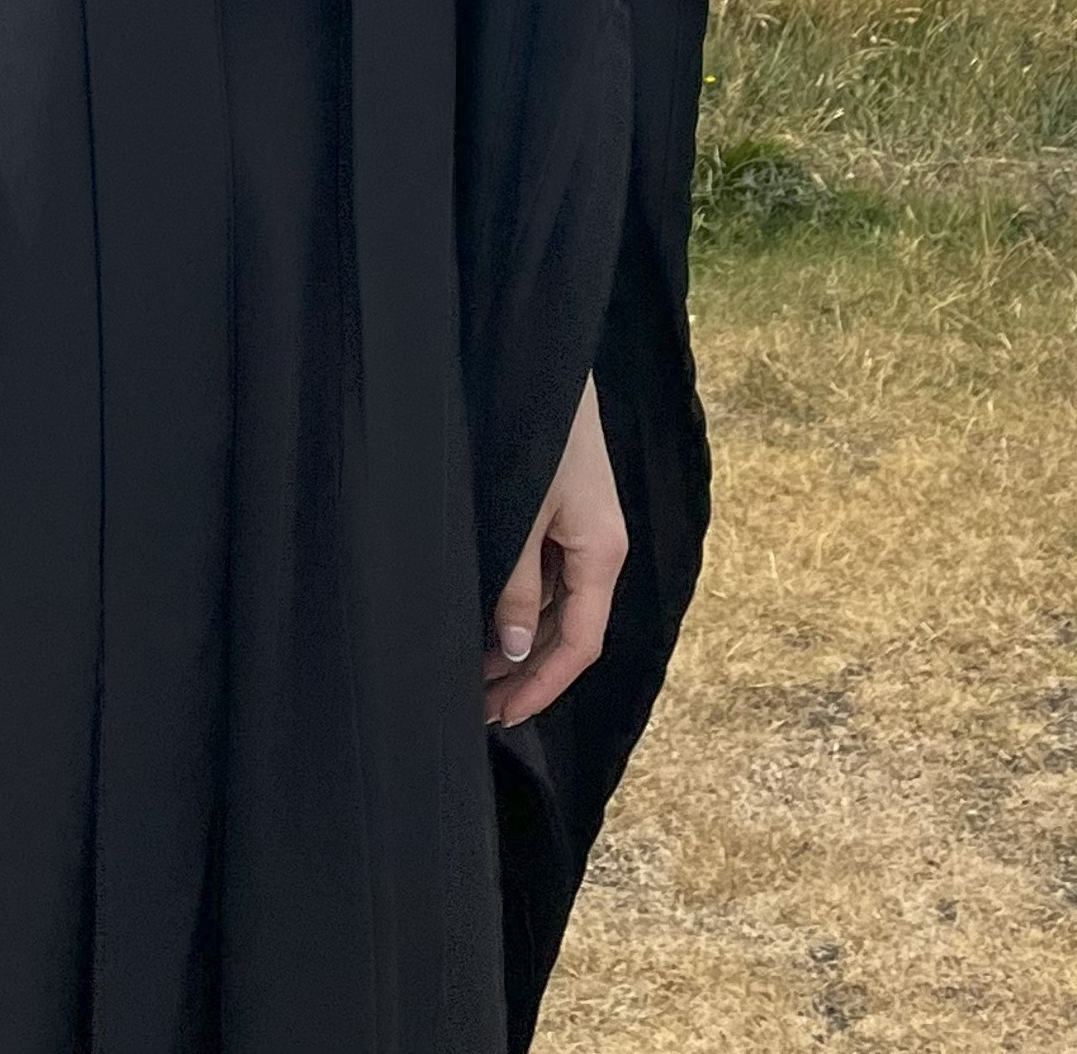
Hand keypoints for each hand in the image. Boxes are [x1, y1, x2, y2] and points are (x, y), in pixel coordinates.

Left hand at [482, 377, 626, 731]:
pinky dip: (521, 606)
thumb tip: (517, 650)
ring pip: (558, 607)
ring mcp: (584, 531)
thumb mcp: (522, 513)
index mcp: (602, 554)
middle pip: (570, 632)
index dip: (541, 687)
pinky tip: (488, 619)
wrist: (541, 361)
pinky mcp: (566, 513)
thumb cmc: (536, 432)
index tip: (502, 716)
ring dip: (521, 643)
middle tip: (478, 707)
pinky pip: (549, 576)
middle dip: (526, 673)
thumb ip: (518, 585)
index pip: (579, 646)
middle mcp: (600, 549)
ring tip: (474, 673)